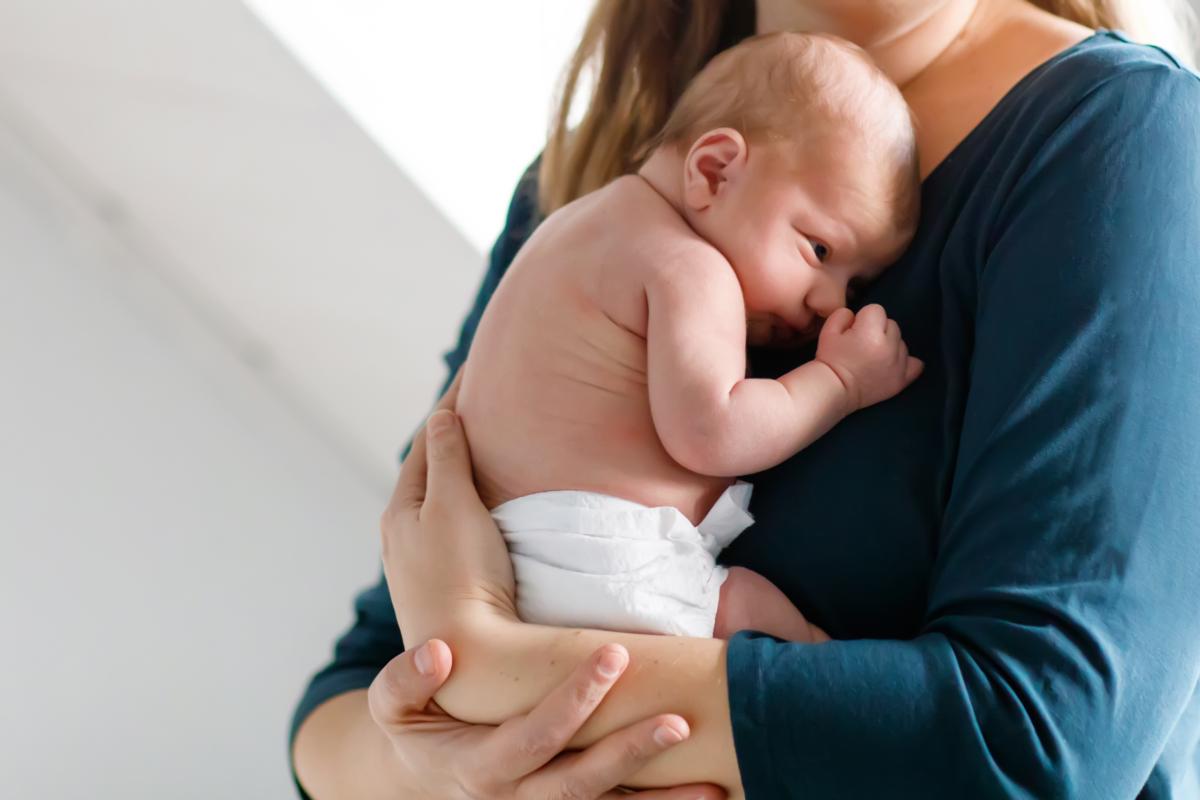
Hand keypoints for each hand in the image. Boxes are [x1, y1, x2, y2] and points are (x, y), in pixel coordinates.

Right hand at [368, 638, 724, 798]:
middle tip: (678, 719)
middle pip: (579, 784)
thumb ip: (406, 679)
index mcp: (478, 768)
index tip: (613, 656)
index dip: (573, 700)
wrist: (418, 783)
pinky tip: (704, 799)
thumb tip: (439, 650)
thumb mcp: (391, 707)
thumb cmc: (416, 731)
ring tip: (711, 786)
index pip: (533, 736)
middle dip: (629, 752)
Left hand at [380, 371, 518, 647]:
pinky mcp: (444, 584)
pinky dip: (468, 500)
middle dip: (450, 436)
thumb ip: (446, 457)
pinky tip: (488, 505)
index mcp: (400, 509)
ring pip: (440, 500)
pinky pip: (453, 524)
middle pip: (428, 469)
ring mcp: (421, 562)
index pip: (426, 441)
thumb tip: (440, 416)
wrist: (469, 656)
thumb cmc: (461, 576)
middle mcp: (402, 534)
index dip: (450, 406)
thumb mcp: (452, 505)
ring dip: (459, 469)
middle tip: (480, 404)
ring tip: (486, 447)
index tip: (473, 373)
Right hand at [814, 305, 923, 409]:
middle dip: (878, 330)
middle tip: (862, 345)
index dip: (863, 319)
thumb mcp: (828, 330)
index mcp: (870, 333)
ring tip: (873, 356)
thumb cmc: (830, 359)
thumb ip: (844, 314)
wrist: (834, 390)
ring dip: (890, 345)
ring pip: (901, 342)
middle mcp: (889, 347)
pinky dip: (906, 362)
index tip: (853, 331)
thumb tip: (857, 316)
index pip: (876, 310)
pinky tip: (893, 363)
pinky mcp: (902, 380)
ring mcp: (898, 364)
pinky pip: (916, 364)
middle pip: (891, 324)